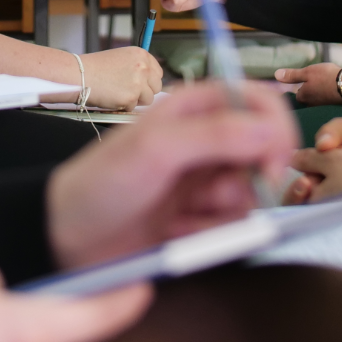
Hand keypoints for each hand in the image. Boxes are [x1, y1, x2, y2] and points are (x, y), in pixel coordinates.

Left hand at [46, 81, 297, 268]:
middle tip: (217, 197)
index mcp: (195, 108)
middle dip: (249, 179)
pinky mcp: (202, 217)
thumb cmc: (99, 183)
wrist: (67, 239)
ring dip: (224, 211)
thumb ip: (213, 135)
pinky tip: (176, 232)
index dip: (275, 128)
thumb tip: (268, 130)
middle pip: (264, 152)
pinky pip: (233, 226)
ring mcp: (205, 180)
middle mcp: (206, 140)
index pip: (257, 102)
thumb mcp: (154, 150)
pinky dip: (211, 233)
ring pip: (252, 194)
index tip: (273, 161)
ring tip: (181, 215)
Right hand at [76, 46, 162, 110]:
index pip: (158, 72)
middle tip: (130, 91)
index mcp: (142, 55)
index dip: (150, 81)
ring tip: (120, 93)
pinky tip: (113, 97)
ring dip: (136, 100)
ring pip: (148, 99)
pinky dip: (125, 106)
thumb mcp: (121, 58)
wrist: (81, 74)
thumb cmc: (96, 67)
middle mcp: (143, 67)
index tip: (143, 85)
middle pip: (157, 87)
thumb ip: (138, 67)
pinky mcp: (131, 97)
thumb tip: (150, 81)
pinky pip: (134, 107)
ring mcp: (139, 83)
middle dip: (145, 92)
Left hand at [276, 63, 341, 105]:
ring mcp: (321, 108)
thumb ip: (292, 75)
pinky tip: (331, 94)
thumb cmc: (327, 77)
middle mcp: (311, 105)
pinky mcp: (332, 108)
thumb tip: (275, 75)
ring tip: (324, 89)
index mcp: (303, 96)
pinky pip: (325, 105)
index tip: (306, 82)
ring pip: (316, 103)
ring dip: (318, 97)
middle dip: (309, 94)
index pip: (297, 94)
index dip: (301, 87)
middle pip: (306, 100)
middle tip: (316, 85)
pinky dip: (327, 99)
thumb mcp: (308, 72)